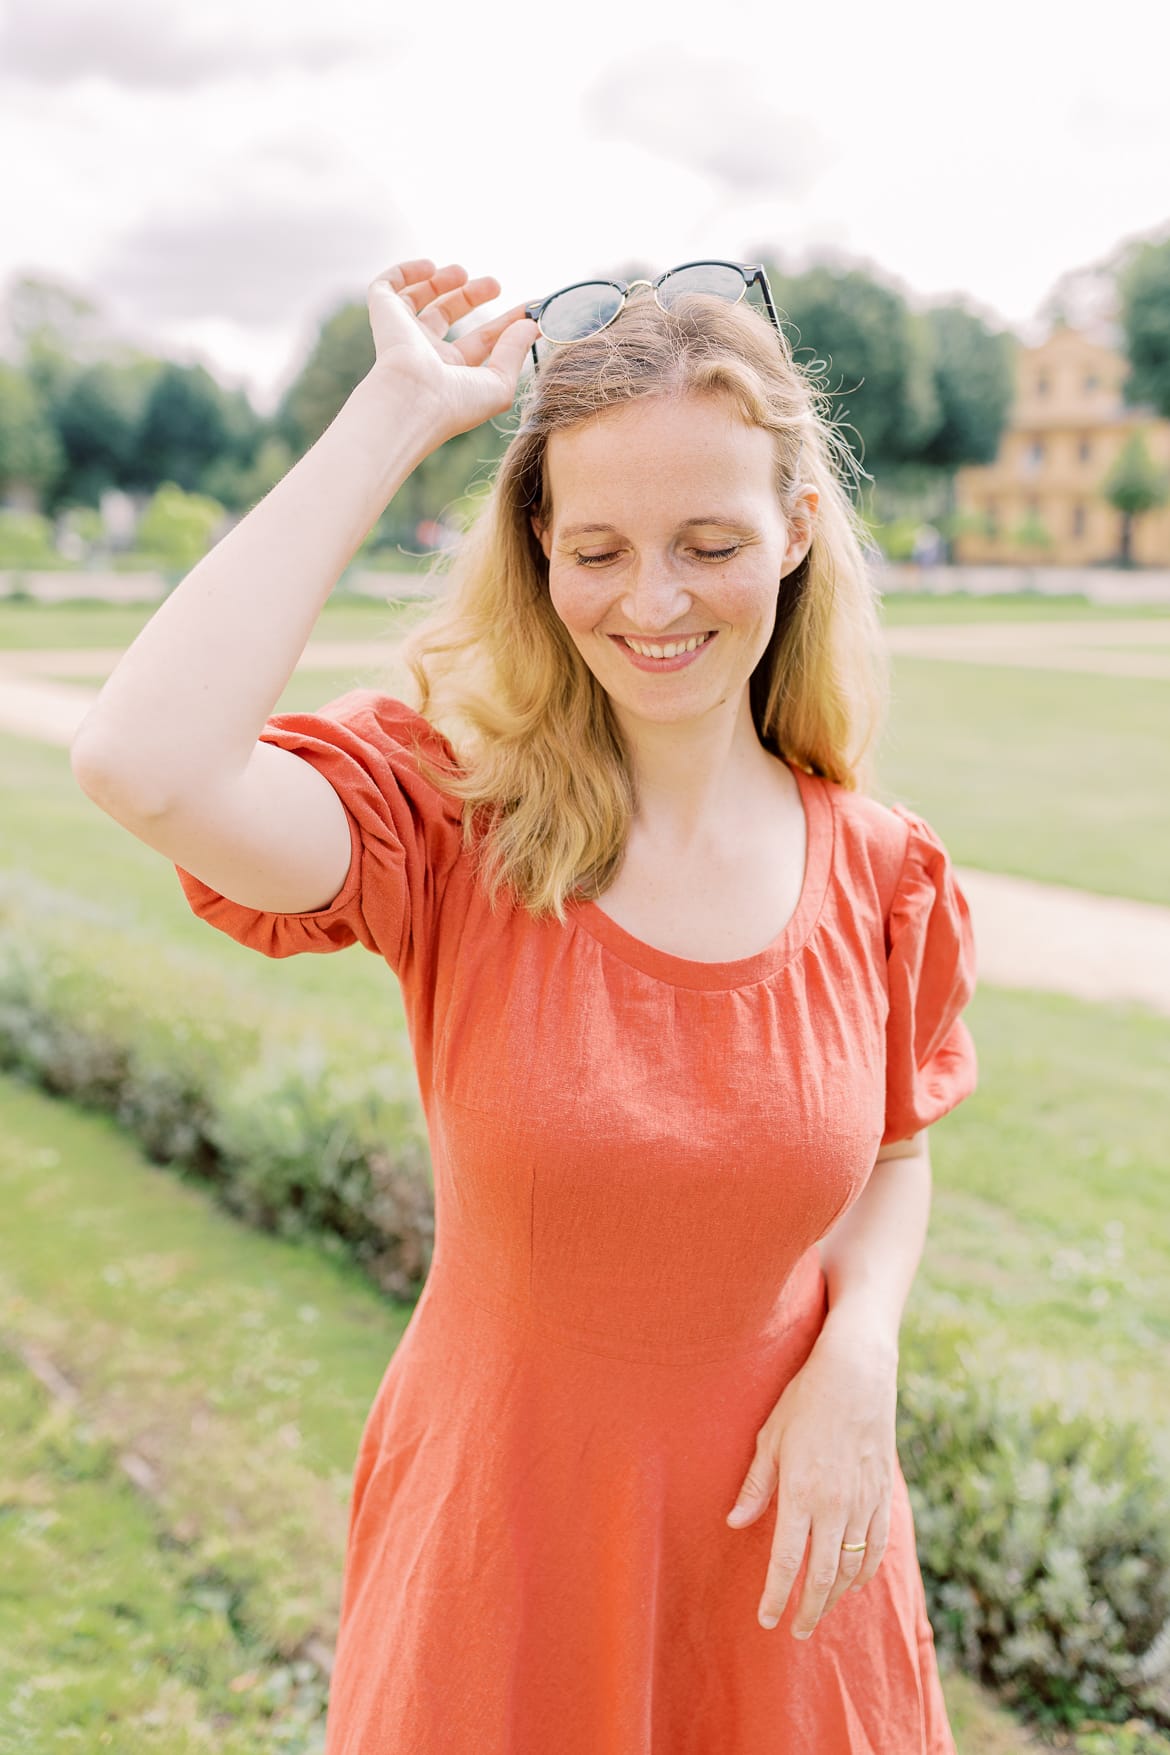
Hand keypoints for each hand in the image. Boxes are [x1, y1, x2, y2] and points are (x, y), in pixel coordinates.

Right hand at [364, 257, 538, 445]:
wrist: (412, 401)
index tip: (528, 309)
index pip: (480, 342)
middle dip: (471, 296)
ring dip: (441, 281)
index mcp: (452, 373)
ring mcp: (403, 333)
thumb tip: (530, 326)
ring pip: (417, 299)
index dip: (504, 324)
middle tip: (495, 284)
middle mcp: (425, 354)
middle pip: (448, 316)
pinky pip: (387, 287)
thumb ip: (514, 352)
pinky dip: (406, 272)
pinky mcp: (383, 314)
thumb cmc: (455, 404)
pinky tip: (430, 267)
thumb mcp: (499, 383)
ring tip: (462, 272)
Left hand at [725, 1328, 897, 1638]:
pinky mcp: (883, 1495)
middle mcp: (835, 1506)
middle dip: (808, 1609)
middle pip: (822, 1576)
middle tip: (797, 1632)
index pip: (787, 1561)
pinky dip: (865, 1571)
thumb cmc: (805, 1400)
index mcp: (801, 1493)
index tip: (767, 1620)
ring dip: (836, 1595)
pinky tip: (854, 1581)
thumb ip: (756, 1485)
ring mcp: (863, 1502)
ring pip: (852, 1567)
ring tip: (821, 1608)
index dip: (776, 1596)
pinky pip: (877, 1546)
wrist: (857, 1373)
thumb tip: (735, 1522)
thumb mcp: (770, 1437)